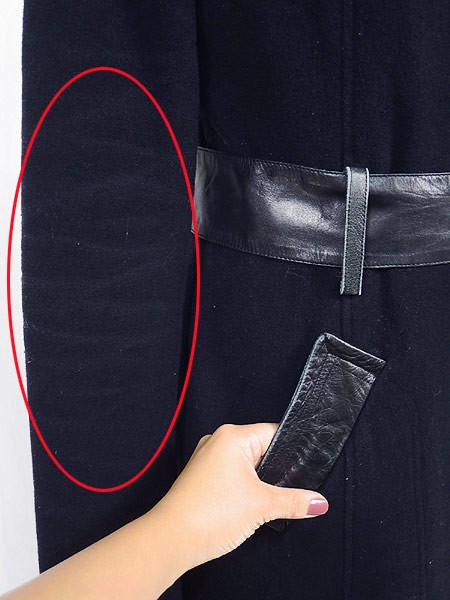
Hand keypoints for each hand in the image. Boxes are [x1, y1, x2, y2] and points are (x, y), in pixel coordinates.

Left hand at [153, 423, 328, 571]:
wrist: (172, 539)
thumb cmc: (209, 513)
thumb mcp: (262, 506)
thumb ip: (294, 501)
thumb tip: (318, 502)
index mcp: (233, 436)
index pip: (274, 433)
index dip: (293, 450)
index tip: (309, 466)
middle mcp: (218, 441)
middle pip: (262, 449)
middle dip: (277, 470)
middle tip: (291, 489)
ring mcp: (208, 459)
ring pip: (247, 465)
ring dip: (260, 482)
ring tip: (268, 500)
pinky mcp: (203, 477)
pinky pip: (232, 475)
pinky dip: (244, 488)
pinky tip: (249, 506)